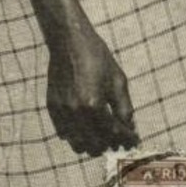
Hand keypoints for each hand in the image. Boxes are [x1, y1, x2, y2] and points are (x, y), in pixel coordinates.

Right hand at [47, 22, 138, 155]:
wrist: (69, 42)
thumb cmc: (97, 57)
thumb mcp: (117, 79)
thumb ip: (124, 106)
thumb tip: (129, 126)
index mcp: (94, 104)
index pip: (113, 133)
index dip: (126, 138)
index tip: (133, 140)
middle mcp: (76, 112)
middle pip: (95, 144)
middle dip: (110, 144)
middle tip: (119, 139)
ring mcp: (62, 112)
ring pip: (78, 144)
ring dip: (92, 144)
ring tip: (103, 136)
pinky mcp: (52, 108)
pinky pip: (64, 134)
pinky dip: (76, 136)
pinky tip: (86, 127)